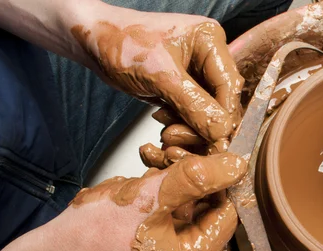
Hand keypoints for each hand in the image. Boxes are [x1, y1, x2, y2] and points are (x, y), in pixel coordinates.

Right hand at [38, 152, 244, 250]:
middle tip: (168, 158)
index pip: (225, 214)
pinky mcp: (152, 248)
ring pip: (182, 209)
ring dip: (168, 184)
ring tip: (146, 169)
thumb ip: (196, 178)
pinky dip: (155, 196)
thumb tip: (235, 165)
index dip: (218, 182)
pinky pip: (165, 216)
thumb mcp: (150, 196)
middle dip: (187, 180)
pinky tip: (135, 185)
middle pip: (204, 210)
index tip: (205, 156)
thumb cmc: (93, 232)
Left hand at [73, 8, 243, 149]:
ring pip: (207, 113)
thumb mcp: (159, 75)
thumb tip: (221, 130)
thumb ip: (193, 104)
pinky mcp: (184, 90)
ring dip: (189, 129)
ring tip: (166, 132)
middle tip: (176, 137)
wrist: (92, 43)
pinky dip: (180, 126)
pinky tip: (162, 122)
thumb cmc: (121, 43)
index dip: (224, 114)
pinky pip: (192, 116)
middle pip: (221, 102)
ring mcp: (197, 75)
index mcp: (210, 40)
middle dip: (201, 124)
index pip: (229, 84)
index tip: (216, 138)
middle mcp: (208, 57)